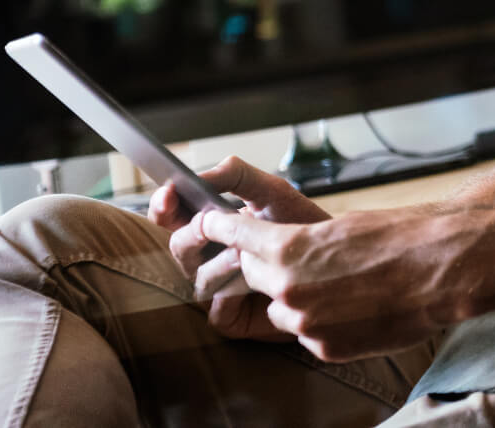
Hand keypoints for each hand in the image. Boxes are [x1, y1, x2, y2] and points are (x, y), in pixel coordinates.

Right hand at [149, 156, 330, 340]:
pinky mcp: (231, 319)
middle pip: (178, 246)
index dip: (163, 206)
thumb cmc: (301, 225)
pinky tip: (254, 281)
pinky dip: (233, 293)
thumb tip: (198, 176)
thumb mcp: (271, 191)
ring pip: (198, 276)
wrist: (332, 260)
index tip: (170, 193)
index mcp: (210, 228)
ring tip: (247, 250)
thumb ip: (236, 176)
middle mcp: (207, 259)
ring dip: (221, 260)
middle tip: (210, 222)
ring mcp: (216, 289)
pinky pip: (216, 310)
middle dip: (193, 232)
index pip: (171, 217)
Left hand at [197, 206, 494, 361]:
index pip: (234, 236)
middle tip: (301, 259)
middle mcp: (288, 288)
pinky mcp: (326, 348)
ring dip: (301, 298)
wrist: (446, 268)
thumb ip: (303, 240)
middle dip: (269, 266)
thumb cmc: (404, 236)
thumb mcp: (343, 224)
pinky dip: (327, 321)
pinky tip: (359, 306)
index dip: (221, 229)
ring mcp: (306, 323)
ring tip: (346, 286)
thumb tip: (284, 250)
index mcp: (289, 248)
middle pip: (253, 276)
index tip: (210, 226)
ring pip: (282, 309)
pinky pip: (310, 333)